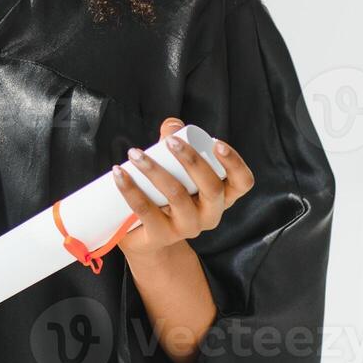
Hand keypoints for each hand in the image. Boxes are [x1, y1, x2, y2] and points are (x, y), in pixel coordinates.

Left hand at [111, 117, 254, 261]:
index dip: (235, 163)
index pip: (242, 182)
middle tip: (171, 141)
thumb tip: (173, 125)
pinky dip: (130, 189)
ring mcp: (187, 227)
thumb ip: (176, 143)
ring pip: (177, 196)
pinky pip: (146, 211)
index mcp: (221, 196)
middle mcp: (210, 215)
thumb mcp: (176, 170)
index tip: (217, 144)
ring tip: (135, 153)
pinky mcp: (161, 235)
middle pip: (211, 188)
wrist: (147, 237)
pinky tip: (120, 173)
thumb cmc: (167, 195)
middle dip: (192, 160)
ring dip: (155, 170)